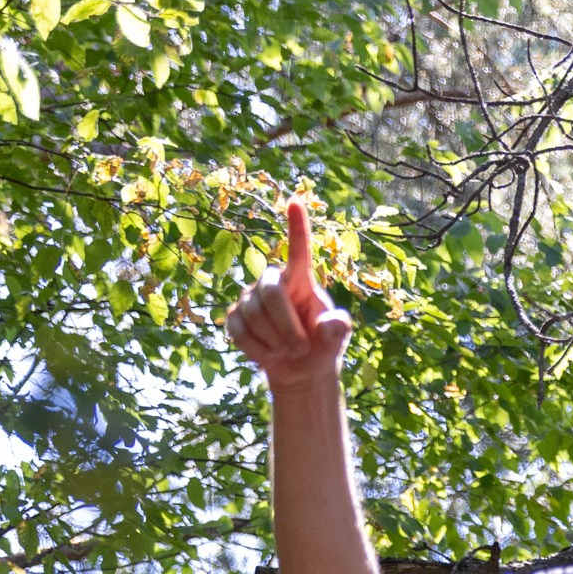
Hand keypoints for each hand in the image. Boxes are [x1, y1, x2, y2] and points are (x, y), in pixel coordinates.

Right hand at [223, 195, 351, 390]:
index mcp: (300, 280)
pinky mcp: (234, 317)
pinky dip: (258, 351)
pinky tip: (270, 355)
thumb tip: (328, 325)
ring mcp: (250, 298)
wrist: (301, 371)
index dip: (297, 228)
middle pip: (270, 292)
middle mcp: (273, 282)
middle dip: (286, 325)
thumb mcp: (336, 339)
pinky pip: (240, 332)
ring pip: (254, 315)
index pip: (299, 250)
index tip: (296, 202)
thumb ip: (338, 329)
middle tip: (301, 348)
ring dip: (276, 342)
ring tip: (288, 351)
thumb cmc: (321, 346)